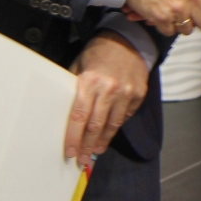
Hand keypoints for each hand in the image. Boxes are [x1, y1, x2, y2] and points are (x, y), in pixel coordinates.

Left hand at [63, 32, 147, 159]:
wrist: (128, 40)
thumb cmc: (98, 53)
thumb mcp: (79, 65)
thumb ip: (73, 88)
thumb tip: (62, 111)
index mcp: (90, 81)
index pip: (79, 116)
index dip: (73, 137)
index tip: (70, 152)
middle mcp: (109, 88)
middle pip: (95, 126)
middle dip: (87, 146)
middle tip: (81, 159)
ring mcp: (126, 92)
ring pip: (112, 125)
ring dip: (102, 142)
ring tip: (94, 152)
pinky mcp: (138, 94)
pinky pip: (125, 116)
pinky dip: (115, 127)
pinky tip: (107, 134)